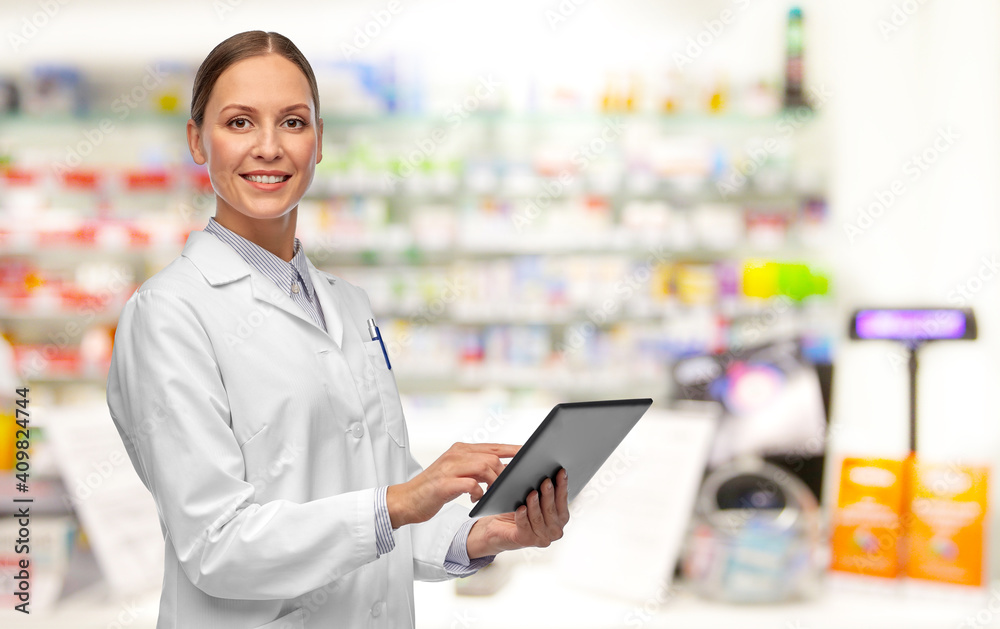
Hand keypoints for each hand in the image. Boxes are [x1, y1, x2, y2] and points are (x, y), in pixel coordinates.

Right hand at [387, 442, 518, 527]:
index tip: (530, 454)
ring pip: (484, 467)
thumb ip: (477, 469)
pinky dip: (479, 493)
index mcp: (461, 450)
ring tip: (494, 495)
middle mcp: (456, 454)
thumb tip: (503, 471)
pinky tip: (477, 500)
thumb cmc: (435, 489)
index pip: (493, 446)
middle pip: (491, 457)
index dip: (513, 449)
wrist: (406, 500)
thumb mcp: (458, 474)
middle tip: (510, 487)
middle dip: (505, 472)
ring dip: (494, 483)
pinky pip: (470, 484)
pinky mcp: (444, 484)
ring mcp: (449, 468)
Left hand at [466, 468, 568, 558]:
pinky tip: (520, 508)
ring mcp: (541, 537)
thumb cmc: (518, 510)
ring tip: (532, 493)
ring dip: (535, 505)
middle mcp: (554, 530)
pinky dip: (522, 517)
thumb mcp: (532, 497)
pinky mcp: (526, 540)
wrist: (498, 527)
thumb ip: (542, 487)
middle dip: (549, 494)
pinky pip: (524, 527)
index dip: (562, 486)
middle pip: (552, 510)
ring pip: (539, 518)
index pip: (563, 500)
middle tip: (546, 481)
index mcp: (560, 518)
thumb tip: (543, 467)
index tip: (561, 472)